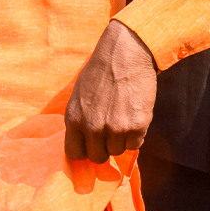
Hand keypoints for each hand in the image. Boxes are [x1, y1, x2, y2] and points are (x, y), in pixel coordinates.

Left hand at [64, 20, 156, 162]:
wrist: (126, 53)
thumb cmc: (100, 70)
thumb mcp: (79, 94)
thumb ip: (80, 119)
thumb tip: (84, 143)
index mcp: (74, 118)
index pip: (74, 153)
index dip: (84, 150)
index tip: (91, 145)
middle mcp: (92, 127)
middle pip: (97, 157)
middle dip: (103, 148)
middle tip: (110, 131)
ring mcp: (115, 129)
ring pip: (117, 152)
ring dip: (121, 140)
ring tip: (122, 116)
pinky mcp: (136, 126)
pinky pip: (135, 145)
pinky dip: (136, 135)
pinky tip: (133, 115)